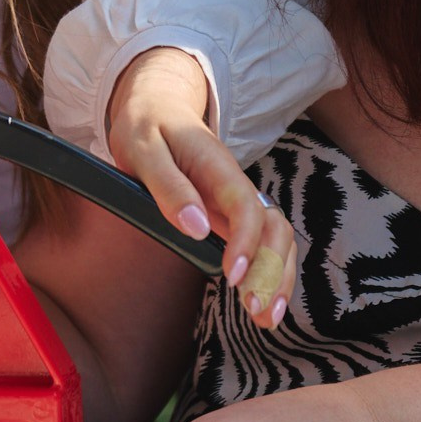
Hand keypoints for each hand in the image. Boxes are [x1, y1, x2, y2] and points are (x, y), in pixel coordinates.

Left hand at [107, 47, 294, 321]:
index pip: (245, 205)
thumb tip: (196, 227)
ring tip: (267, 318)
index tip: (235, 276)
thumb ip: (168, 187)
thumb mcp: (143, 149)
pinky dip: (269, 271)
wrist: (157, 103)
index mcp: (216, 165)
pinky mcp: (231, 213)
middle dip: (274, 269)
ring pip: (276, 237)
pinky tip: (263, 299)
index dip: (247, 242)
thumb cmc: (146, 126)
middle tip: (258, 310)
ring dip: (278, 276)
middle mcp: (235, 185)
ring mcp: (236, 200)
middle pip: (274, 226)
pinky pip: (262, 241)